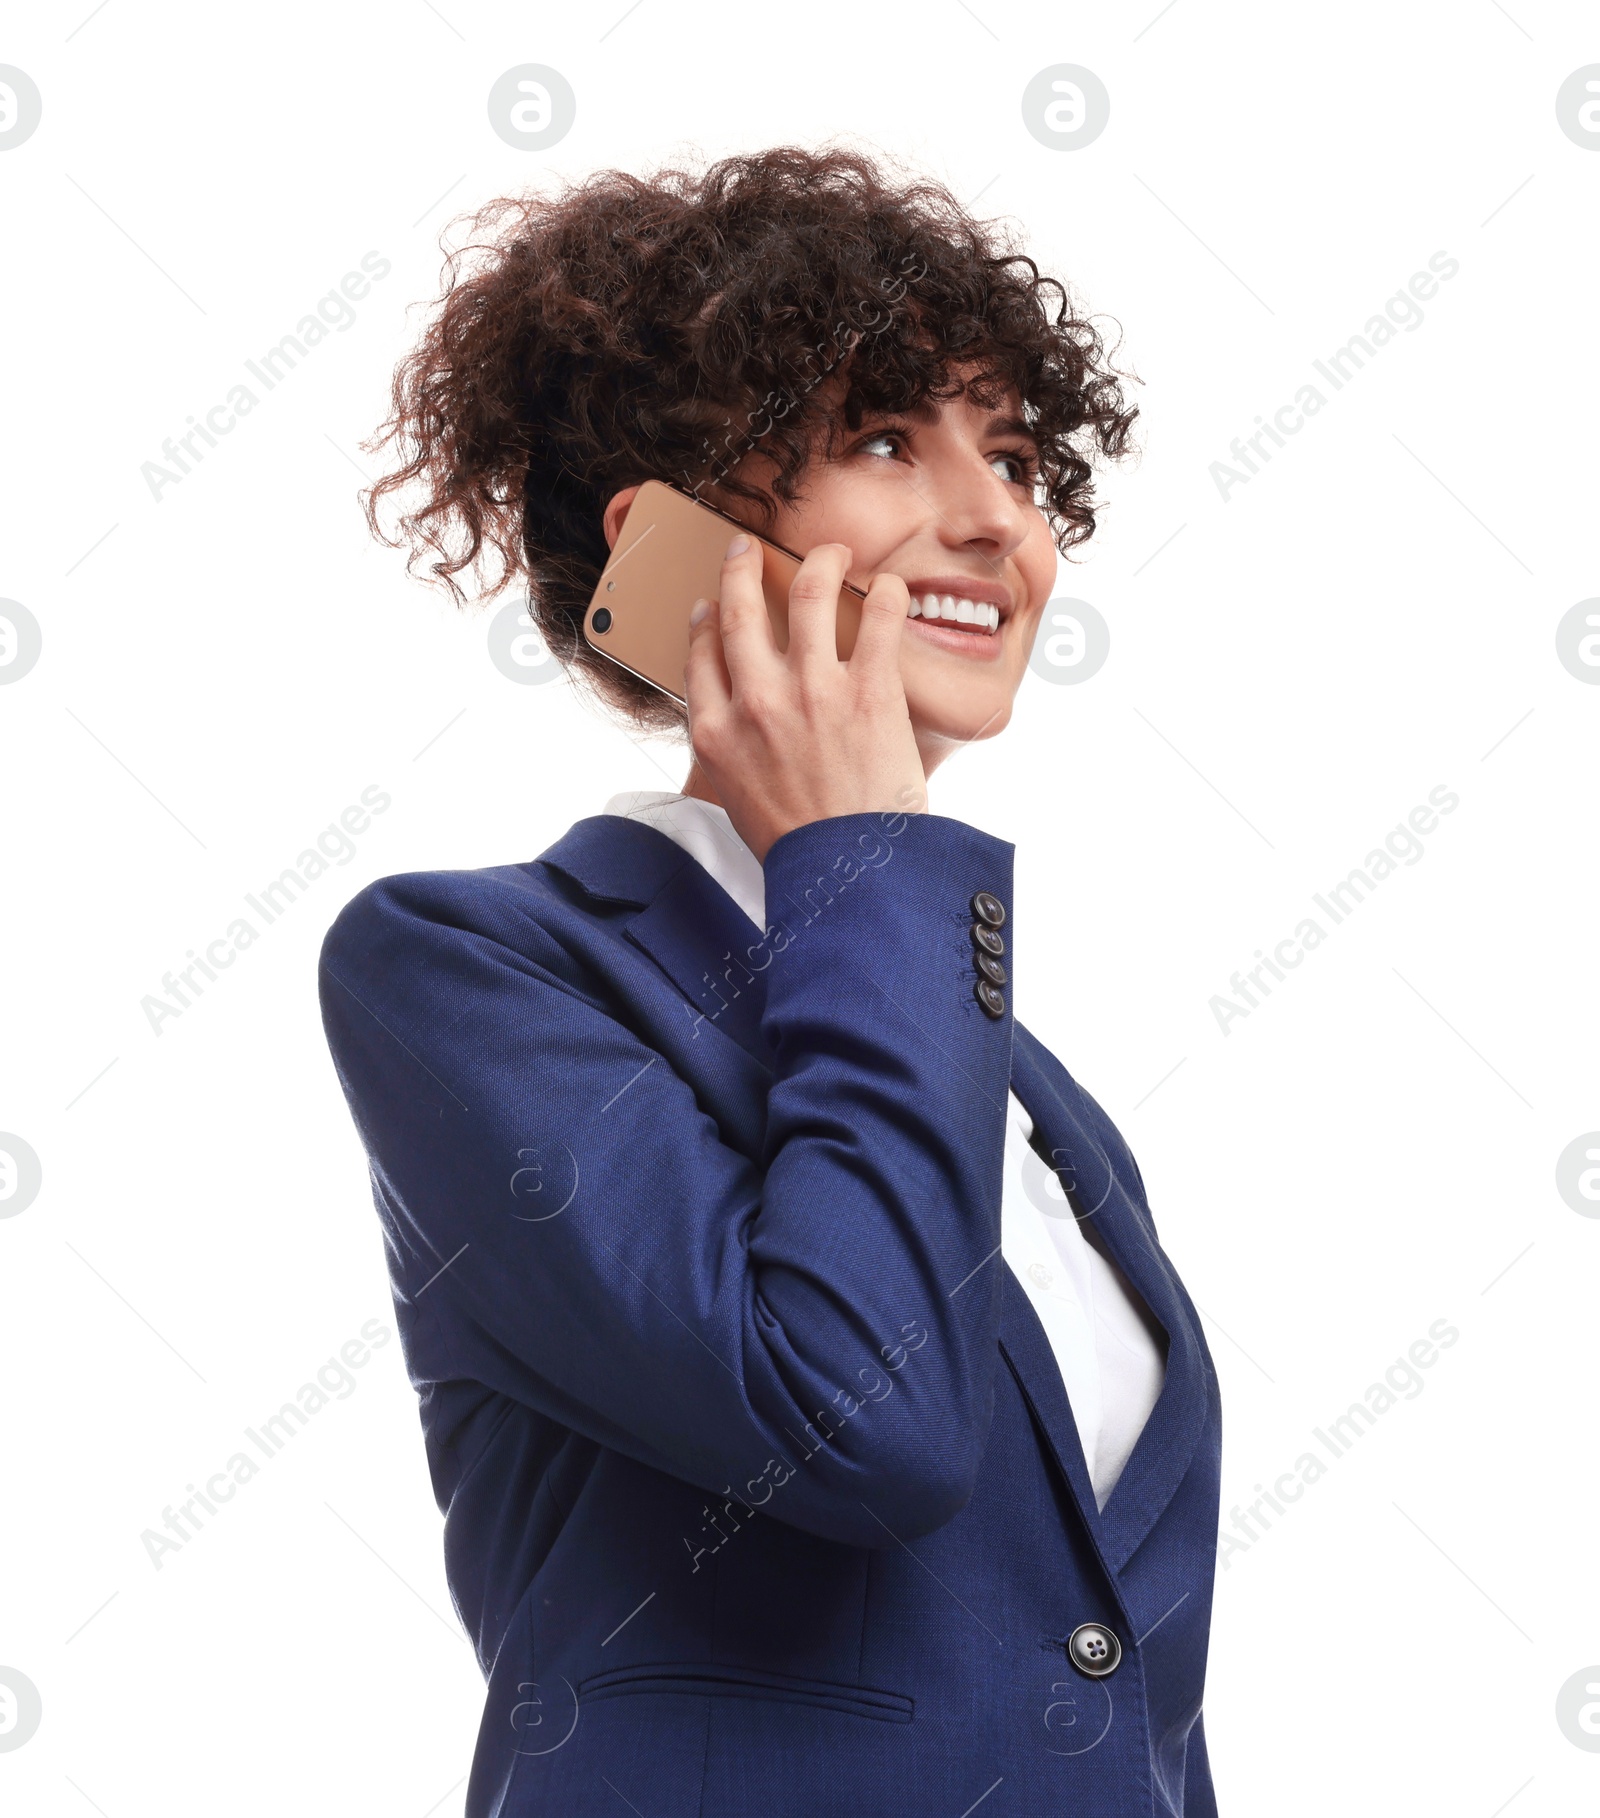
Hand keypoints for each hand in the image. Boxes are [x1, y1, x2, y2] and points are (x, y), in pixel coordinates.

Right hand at [683, 534, 927, 862]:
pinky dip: (887, 594)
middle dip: (742, 568)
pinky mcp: (870, 691)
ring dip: (821, 561)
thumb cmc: (797, 847)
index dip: (705, 621)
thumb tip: (731, 728)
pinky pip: (879, 619)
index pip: (701, 655)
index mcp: (718, 733)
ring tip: (832, 553)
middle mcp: (758, 702)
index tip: (711, 607)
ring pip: (809, 594)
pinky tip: (890, 587)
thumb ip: (727, 755)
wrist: (847, 874)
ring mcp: (814, 690)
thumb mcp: (735, 800)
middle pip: (741, 610)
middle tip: (748, 549)